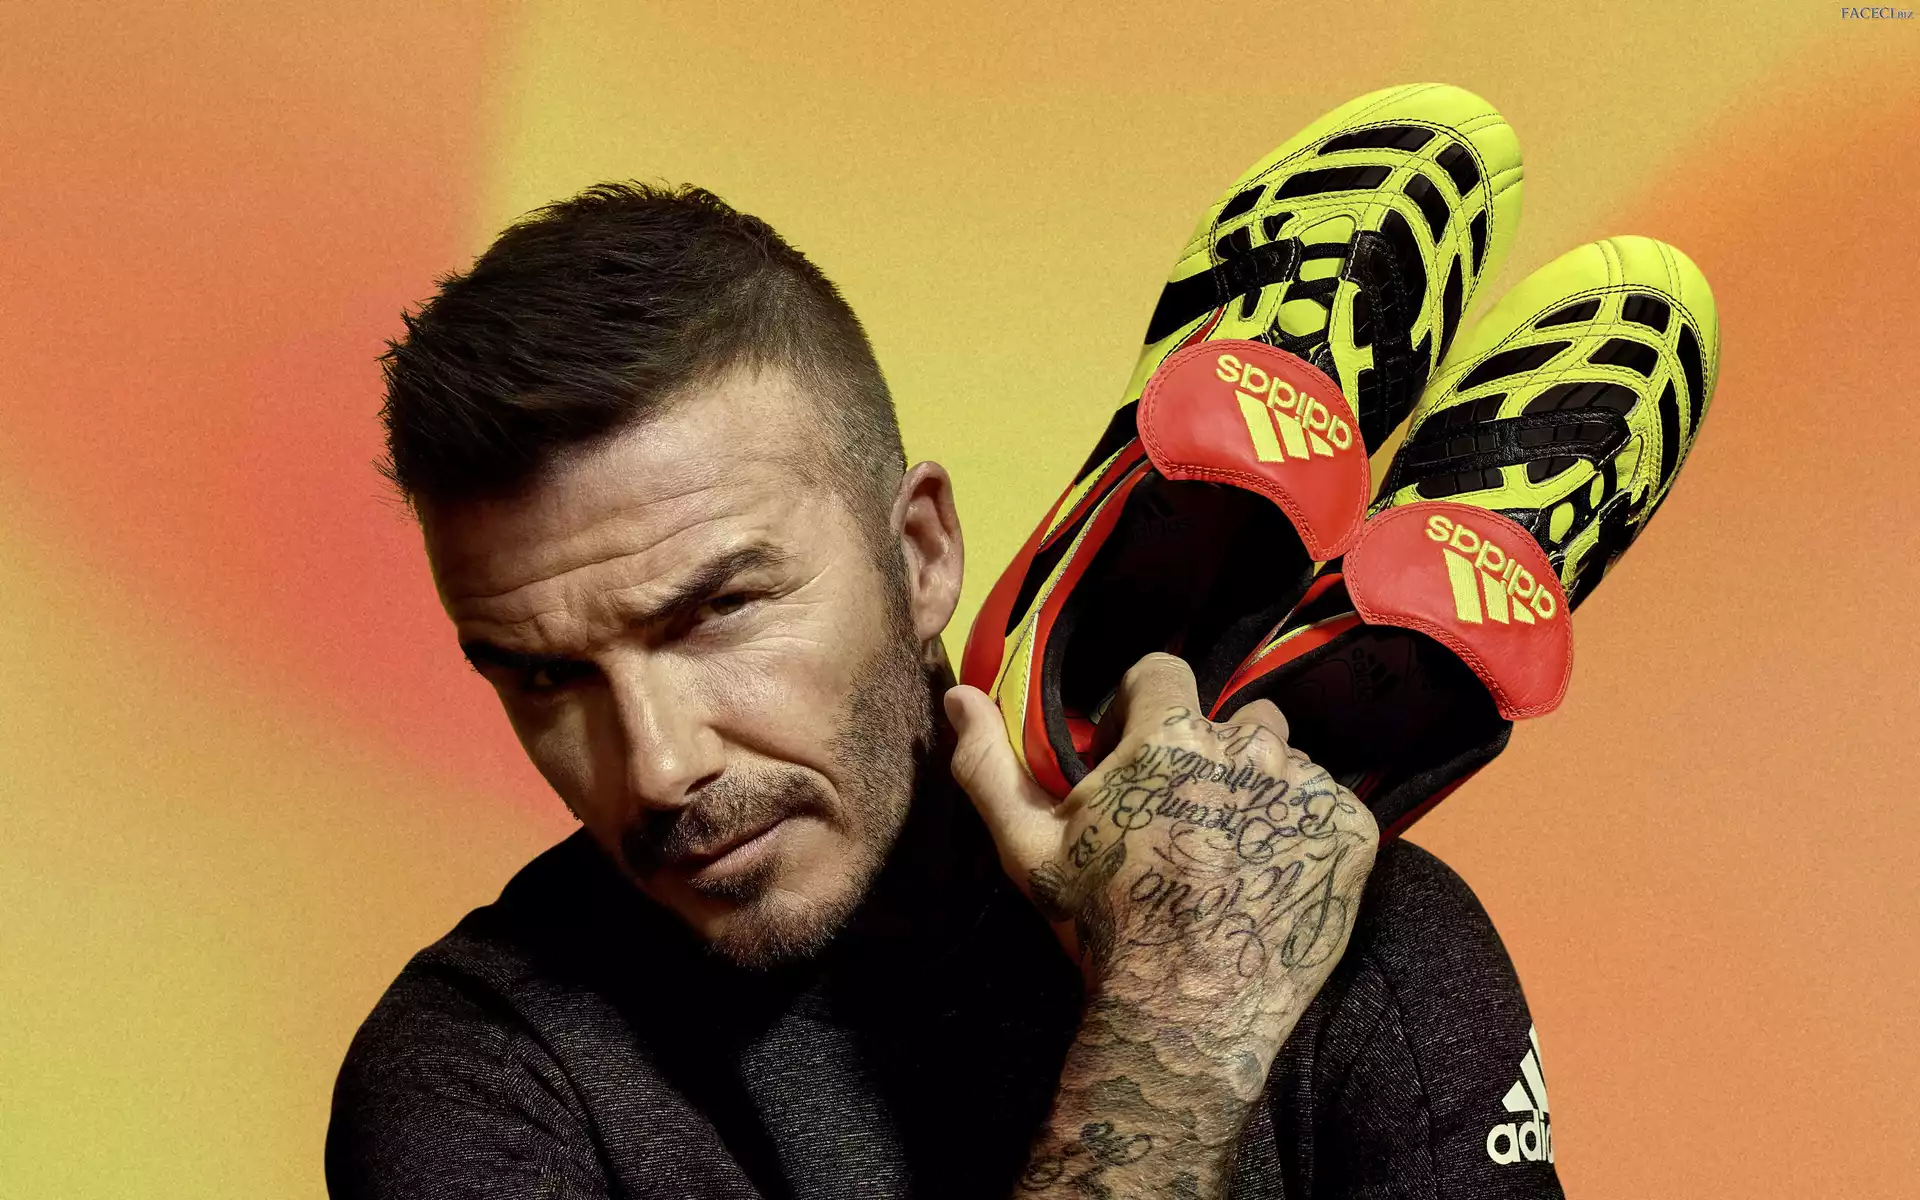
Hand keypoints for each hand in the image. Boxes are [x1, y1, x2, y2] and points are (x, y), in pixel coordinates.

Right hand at [945, 652, 1376, 1075]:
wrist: (1187, 1014)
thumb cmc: (1100, 925)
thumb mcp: (1028, 847)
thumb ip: (990, 763)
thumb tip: (959, 694)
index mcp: (1169, 735)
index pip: (1163, 671)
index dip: (1144, 707)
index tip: (1135, 754)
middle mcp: (1247, 745)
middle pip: (1235, 718)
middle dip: (1212, 752)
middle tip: (1188, 817)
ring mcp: (1306, 788)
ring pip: (1286, 760)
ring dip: (1262, 789)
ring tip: (1234, 850)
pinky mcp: (1351, 831)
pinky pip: (1330, 805)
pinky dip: (1305, 832)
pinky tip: (1271, 877)